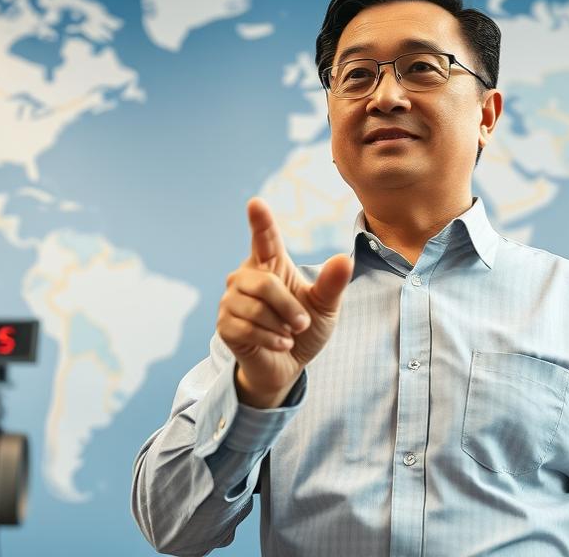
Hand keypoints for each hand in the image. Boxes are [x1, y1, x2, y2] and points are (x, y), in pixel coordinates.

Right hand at [219, 198, 352, 408]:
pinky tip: (280, 344)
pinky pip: (246, 328)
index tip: (256, 203)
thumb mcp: (325, 306)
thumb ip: (332, 284)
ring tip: (289, 335)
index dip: (260, 221)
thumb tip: (343, 260)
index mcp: (270, 263)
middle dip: (289, 308)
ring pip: (255, 307)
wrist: (288, 364)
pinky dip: (270, 339)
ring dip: (280, 326)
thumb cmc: (304, 328)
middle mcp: (246, 276)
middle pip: (265, 284)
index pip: (264, 237)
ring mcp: (231, 300)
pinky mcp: (224, 325)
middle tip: (302, 324)